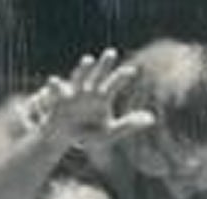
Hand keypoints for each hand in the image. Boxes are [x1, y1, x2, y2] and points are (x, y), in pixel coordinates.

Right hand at [21, 48, 155, 149]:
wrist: (63, 138)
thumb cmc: (88, 133)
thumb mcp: (110, 132)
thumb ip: (129, 125)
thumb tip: (152, 118)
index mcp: (102, 96)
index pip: (114, 84)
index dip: (122, 77)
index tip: (133, 71)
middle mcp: (88, 90)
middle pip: (98, 74)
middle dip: (104, 64)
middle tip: (112, 52)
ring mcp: (72, 93)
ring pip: (78, 77)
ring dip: (83, 69)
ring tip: (89, 59)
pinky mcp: (57, 100)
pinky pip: (55, 91)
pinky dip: (55, 85)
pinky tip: (54, 80)